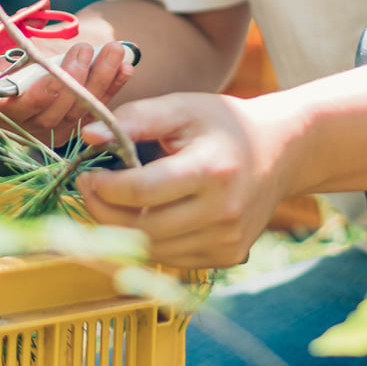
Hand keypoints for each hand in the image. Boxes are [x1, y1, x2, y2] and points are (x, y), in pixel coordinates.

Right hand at [0, 16, 136, 142]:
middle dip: (69, 80)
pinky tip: (124, 62)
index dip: (31, 88)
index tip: (45, 62)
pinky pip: (103, 105)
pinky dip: (115, 83)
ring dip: (98, 78)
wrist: (53, 40)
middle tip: (83, 49)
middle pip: (49, 109)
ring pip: (79, 108)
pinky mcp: (84, 121)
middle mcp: (24, 121)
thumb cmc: (14, 38)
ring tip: (112, 48)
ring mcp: (57, 124)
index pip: (10, 105)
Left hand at [77, 93, 291, 267]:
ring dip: (122, 230)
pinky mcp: (228, 256)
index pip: (141, 193)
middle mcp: (223, 213)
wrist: (279, 151)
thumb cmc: (223, 124)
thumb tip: (88, 136)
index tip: (87, 174)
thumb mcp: (181, 107)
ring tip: (112, 201)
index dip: (104, 187)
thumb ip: (134, 119)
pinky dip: (149, 241)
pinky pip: (172, 258)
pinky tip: (144, 215)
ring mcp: (228, 241)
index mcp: (211, 171)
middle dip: (104, 212)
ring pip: (153, 250)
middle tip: (89, 190)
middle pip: (142, 229)